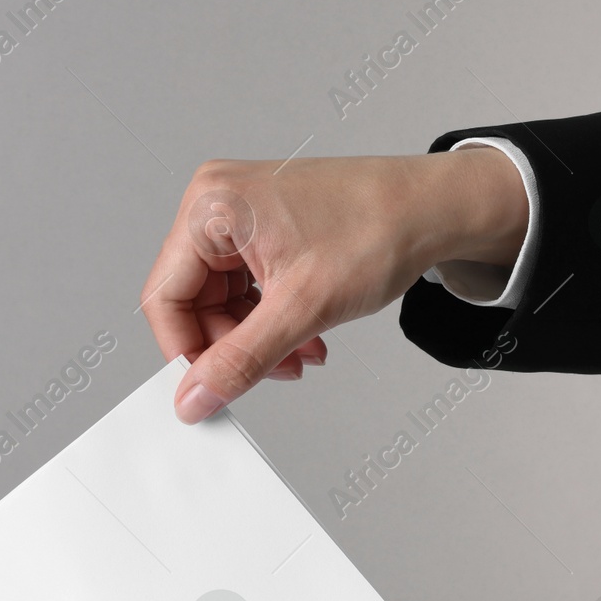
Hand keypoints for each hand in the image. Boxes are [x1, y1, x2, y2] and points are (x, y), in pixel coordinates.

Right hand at [141, 148, 527, 421]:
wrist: (434, 207)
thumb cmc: (378, 228)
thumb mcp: (303, 309)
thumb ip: (241, 360)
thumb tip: (195, 397)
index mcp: (211, 207)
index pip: (166, 297)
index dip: (186, 352)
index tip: (210, 390)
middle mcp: (217, 202)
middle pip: (193, 301)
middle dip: (233, 346)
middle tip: (276, 370)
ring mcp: (239, 213)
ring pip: (222, 300)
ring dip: (257, 338)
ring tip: (302, 355)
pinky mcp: (261, 227)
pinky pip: (246, 286)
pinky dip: (271, 318)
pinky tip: (305, 335)